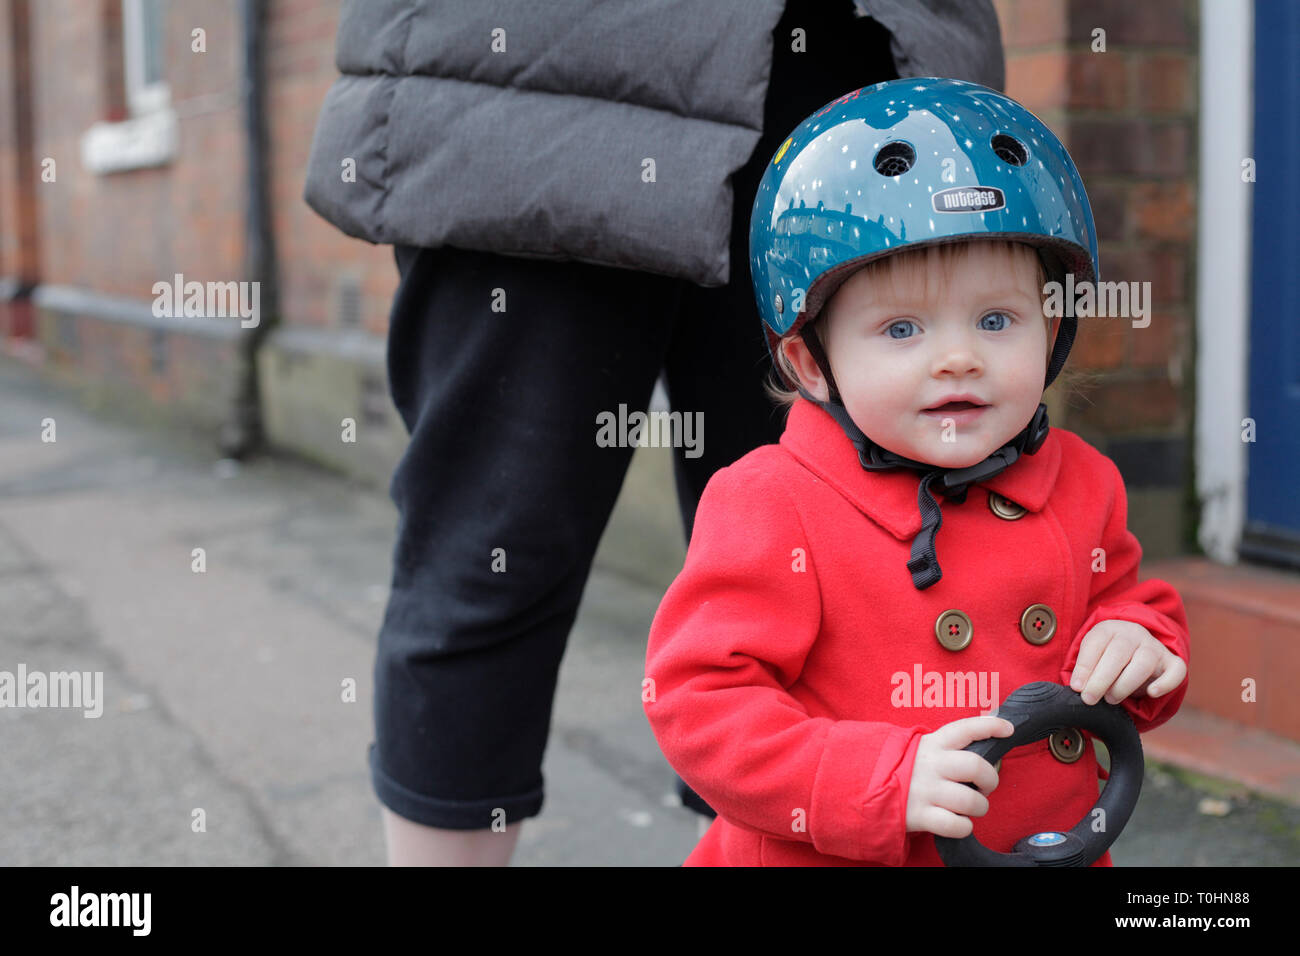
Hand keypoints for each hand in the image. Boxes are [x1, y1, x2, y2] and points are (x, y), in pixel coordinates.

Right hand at [905, 716, 1014, 838]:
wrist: (865, 784)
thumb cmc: (906, 767)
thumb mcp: (924, 747)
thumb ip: (952, 742)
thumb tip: (990, 726)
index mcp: (934, 744)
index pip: (966, 728)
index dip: (990, 726)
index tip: (1008, 729)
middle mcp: (932, 764)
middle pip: (976, 766)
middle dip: (991, 779)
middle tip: (985, 786)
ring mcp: (925, 790)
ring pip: (970, 800)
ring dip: (979, 807)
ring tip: (971, 807)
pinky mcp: (920, 815)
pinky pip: (956, 825)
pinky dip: (964, 827)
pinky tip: (958, 821)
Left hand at [1069, 619, 1187, 705]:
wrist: (1134, 651)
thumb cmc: (1106, 658)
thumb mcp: (1092, 657)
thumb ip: (1085, 669)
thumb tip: (1078, 688)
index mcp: (1109, 629)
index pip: (1096, 643)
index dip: (1085, 667)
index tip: (1077, 687)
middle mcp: (1133, 634)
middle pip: (1118, 653)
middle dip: (1101, 679)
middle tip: (1090, 698)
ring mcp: (1155, 647)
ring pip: (1143, 663)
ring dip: (1125, 684)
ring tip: (1111, 699)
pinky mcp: (1172, 662)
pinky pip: (1176, 670)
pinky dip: (1165, 683)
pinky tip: (1151, 693)